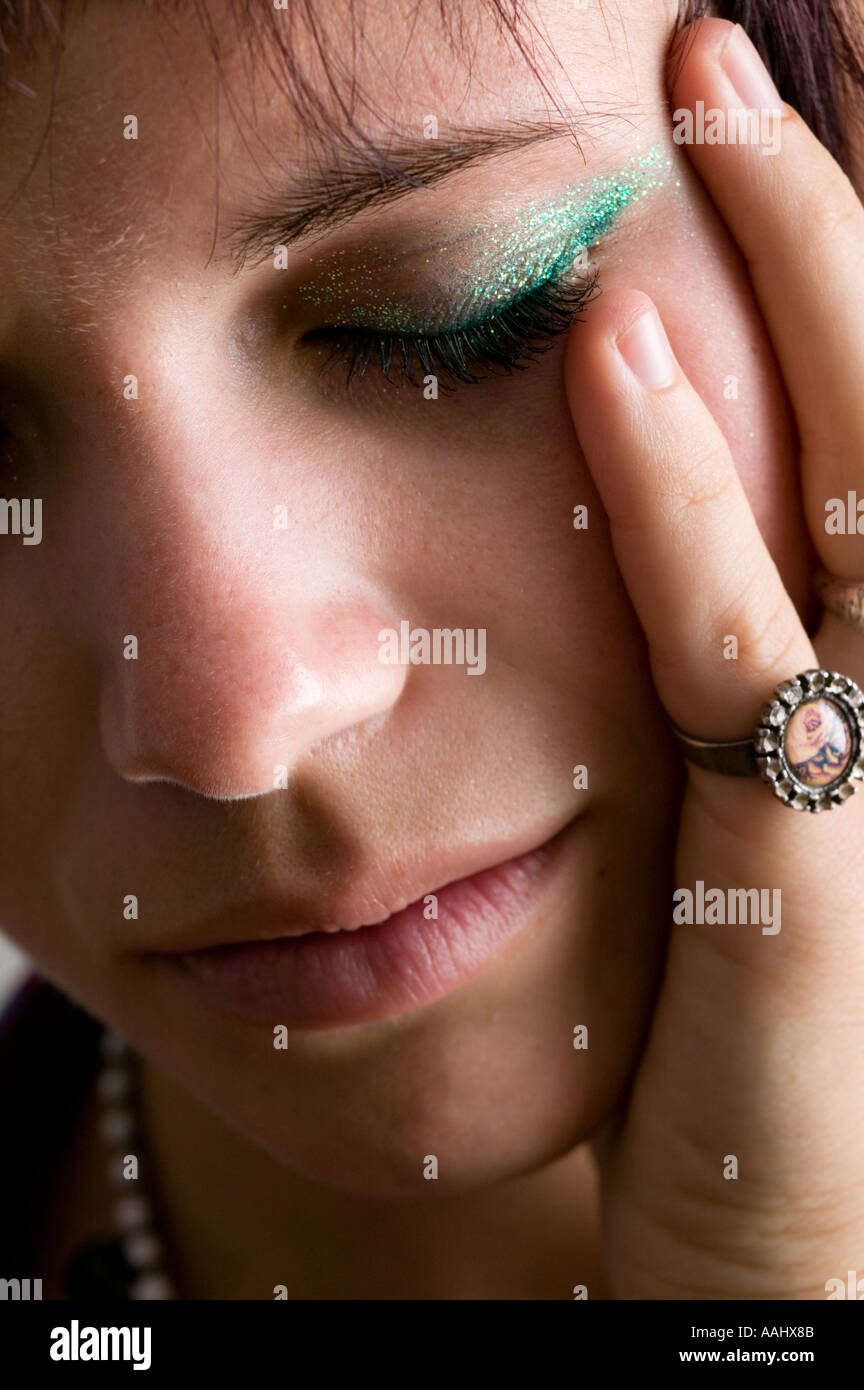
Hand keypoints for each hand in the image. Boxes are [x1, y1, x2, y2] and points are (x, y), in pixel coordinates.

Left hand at [565, 17, 863, 1298]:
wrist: (808, 1264)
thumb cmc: (792, 1038)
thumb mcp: (803, 816)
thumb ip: (784, 645)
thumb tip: (709, 466)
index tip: (815, 94)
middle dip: (842, 213)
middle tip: (732, 49)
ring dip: (791, 287)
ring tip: (702, 107)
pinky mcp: (826, 895)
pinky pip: (744, 667)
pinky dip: (681, 510)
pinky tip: (605, 362)